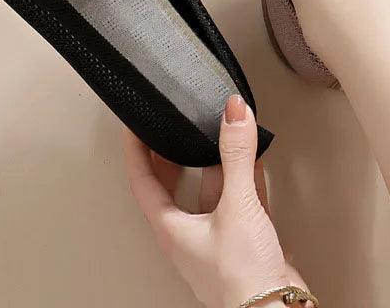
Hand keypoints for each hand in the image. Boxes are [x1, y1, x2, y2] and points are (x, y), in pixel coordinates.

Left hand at [123, 95, 304, 307]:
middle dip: (172, 155)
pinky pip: (238, 201)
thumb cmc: (242, 276)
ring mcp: (216, 239)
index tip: (134, 126)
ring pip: (210, 191)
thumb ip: (236, 155)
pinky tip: (254, 162)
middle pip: (173, 187)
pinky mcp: (242, 242)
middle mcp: (189, 234)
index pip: (142, 182)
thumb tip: (233, 113)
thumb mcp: (237, 205)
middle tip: (172, 127)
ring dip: (217, 163)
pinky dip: (244, 178)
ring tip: (223, 133)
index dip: (136, 151)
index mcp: (171, 229)